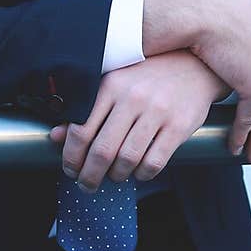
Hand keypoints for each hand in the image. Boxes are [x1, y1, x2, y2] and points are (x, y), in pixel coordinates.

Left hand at [48, 50, 229, 192]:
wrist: (195, 66)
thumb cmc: (149, 77)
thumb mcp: (115, 84)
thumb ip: (86, 110)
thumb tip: (56, 136)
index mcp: (111, 85)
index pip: (81, 129)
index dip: (71, 157)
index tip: (70, 169)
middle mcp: (133, 97)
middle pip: (102, 150)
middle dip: (90, 175)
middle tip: (87, 184)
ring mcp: (157, 111)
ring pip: (127, 160)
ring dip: (116, 176)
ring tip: (114, 176)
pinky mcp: (179, 126)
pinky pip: (154, 163)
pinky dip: (142, 175)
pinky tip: (138, 172)